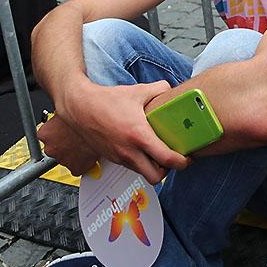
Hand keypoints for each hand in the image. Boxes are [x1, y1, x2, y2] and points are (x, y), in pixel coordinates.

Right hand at [42, 80, 190, 183]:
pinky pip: (132, 167)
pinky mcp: (112, 158)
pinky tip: (143, 149)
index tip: (187, 157)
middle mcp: (129, 151)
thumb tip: (172, 91)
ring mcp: (119, 157)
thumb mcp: (137, 91)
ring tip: (158, 153)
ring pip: (143, 173)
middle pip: (155, 177)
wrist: (79, 107)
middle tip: (173, 159)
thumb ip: (159, 89)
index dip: (182, 162)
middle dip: (168, 171)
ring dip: (153, 167)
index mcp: (138, 135)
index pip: (166, 159)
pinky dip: (140, 162)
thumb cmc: (106, 100)